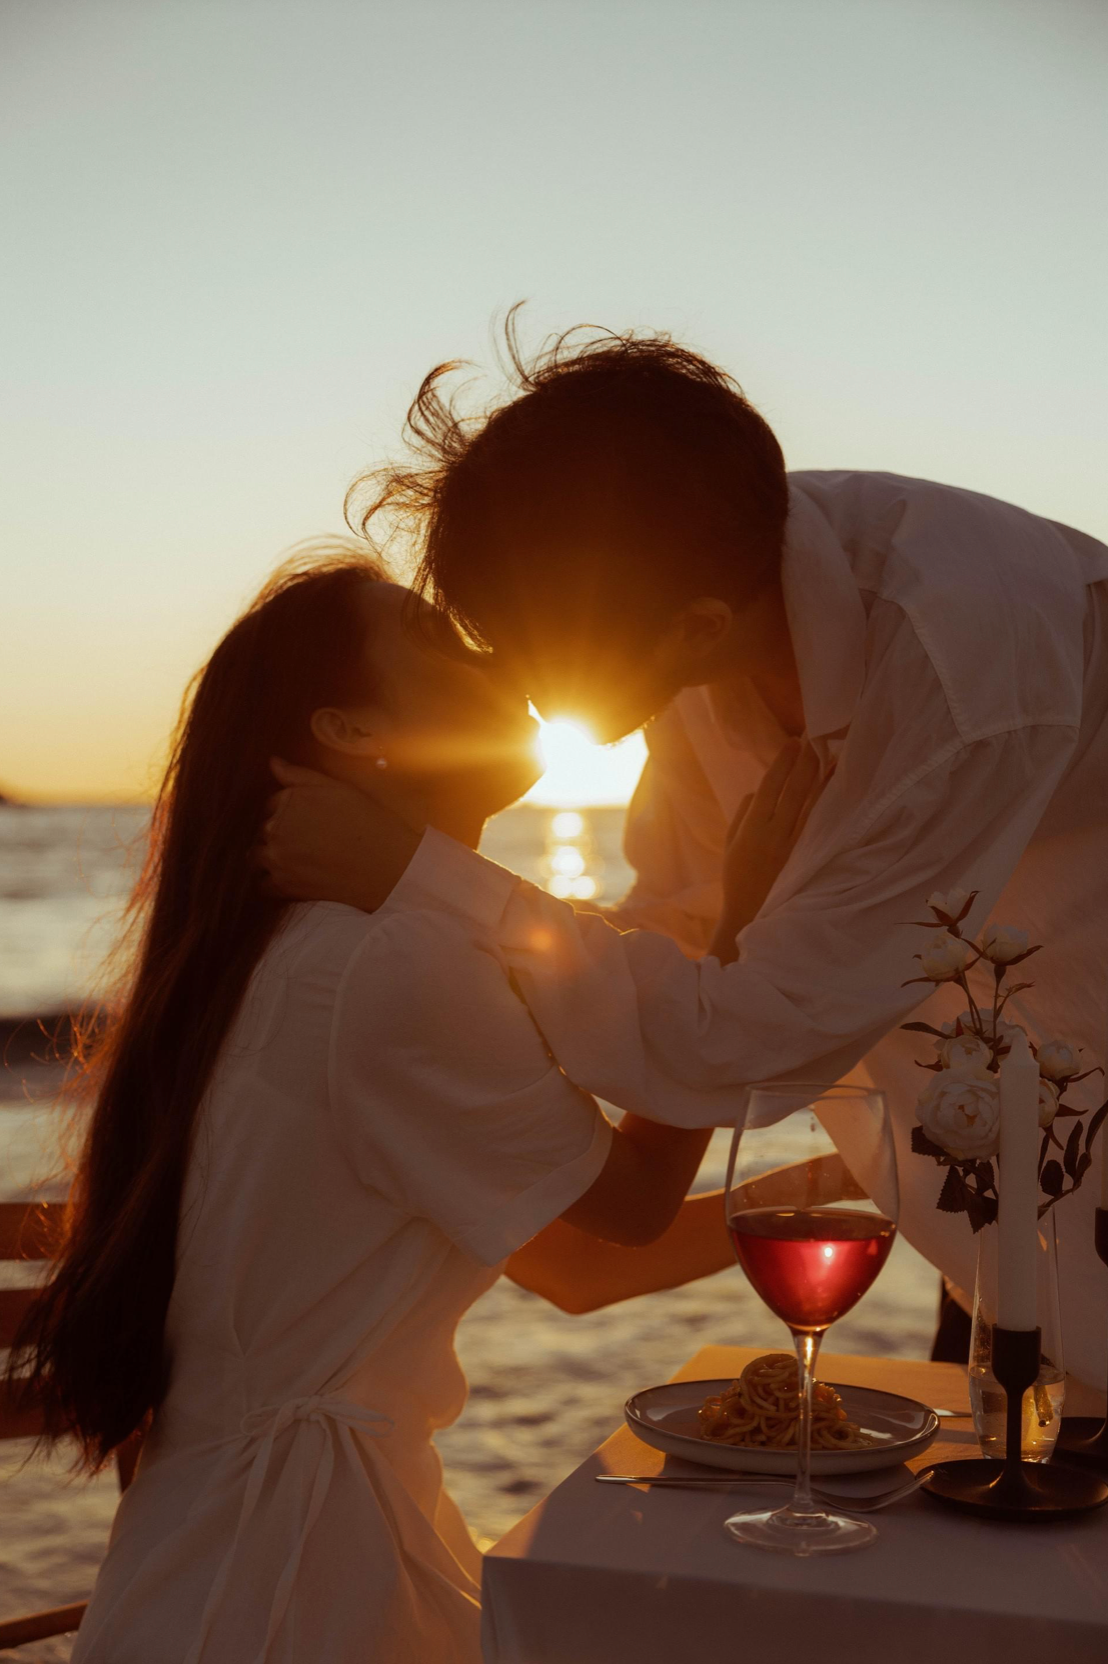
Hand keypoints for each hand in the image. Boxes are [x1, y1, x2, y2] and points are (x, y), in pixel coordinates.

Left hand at [258, 759, 421, 910]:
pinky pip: (263, 884)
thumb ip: (299, 775)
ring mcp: (275, 858)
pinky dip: (273, 881)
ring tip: (296, 860)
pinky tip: (293, 878)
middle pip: (261, 830)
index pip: (270, 804)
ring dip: (269, 857)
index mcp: (286, 800)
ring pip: (256, 857)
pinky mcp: (282, 886)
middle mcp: (273, 828)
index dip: (286, 812)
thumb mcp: (337, 788)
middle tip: (305, 842)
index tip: (305, 821)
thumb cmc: (367, 821)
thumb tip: (272, 762)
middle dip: (276, 834)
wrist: (385, 865)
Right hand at [709, 740, 825, 963]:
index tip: (793, 743)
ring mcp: (793, 846)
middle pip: (794, 792)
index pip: (770, 787)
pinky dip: (826, 805)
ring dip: (821, 781)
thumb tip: (759, 790)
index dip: (783, 763)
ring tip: (832, 759)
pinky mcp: (806, 856)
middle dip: (805, 764)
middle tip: (814, 742)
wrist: (751, 914)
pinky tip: (835, 791)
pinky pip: (818, 824)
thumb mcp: (730, 843)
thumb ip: (743, 814)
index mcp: (752, 828)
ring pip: (811, 806)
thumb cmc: (736, 878)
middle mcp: (775, 834)